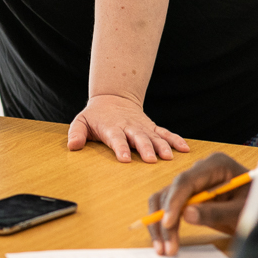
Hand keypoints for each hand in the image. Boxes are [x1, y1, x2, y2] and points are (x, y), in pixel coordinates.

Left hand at [67, 94, 188, 162]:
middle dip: (145, 148)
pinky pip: (166, 133)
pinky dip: (175, 140)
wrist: (113, 98)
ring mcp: (143, 127)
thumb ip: (76, 133)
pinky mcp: (152, 127)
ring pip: (154, 137)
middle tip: (151, 160)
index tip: (124, 159)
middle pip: (138, 138)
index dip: (120, 148)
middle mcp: (129, 127)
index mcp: (112, 128)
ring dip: (162, 146)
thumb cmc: (96, 115)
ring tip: (169, 157)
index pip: (116, 138)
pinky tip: (185, 149)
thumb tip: (72, 146)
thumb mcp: (81, 121)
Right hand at [147, 152, 248, 255]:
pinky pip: (171, 207)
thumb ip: (217, 212)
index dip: (173, 202)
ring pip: (165, 199)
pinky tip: (165, 240)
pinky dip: (166, 224)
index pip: (185, 181)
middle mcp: (199, 170)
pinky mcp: (190, 195)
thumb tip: (187, 214)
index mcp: (215, 164)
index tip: (168, 223)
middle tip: (165, 245)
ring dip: (160, 224)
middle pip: (170, 191)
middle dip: (164, 219)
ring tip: (163, 247)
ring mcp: (194, 182)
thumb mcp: (243, 210)